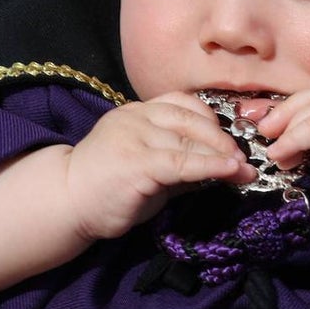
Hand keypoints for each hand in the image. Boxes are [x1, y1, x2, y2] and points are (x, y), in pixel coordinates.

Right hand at [65, 92, 256, 241]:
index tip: (230, 140)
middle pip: (191, 120)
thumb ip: (179, 163)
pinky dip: (211, 166)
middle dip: (223, 140)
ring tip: (244, 171)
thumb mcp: (149, 169)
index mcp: (137, 112)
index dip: (211, 120)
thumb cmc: (106, 189)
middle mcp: (136, 117)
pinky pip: (183, 162)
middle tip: (243, 160)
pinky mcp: (138, 162)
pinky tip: (230, 173)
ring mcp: (135, 136)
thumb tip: (221, 167)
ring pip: (190, 141)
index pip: (183, 104)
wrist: (65, 204)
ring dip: (223, 156)